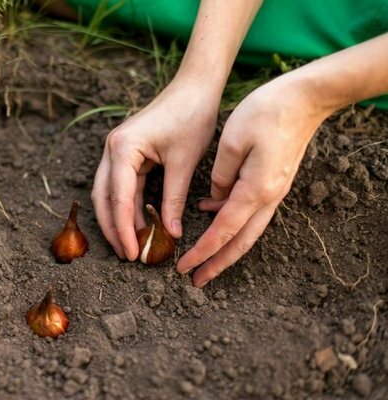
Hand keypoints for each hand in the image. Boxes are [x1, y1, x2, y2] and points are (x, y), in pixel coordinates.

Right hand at [91, 79, 219, 259]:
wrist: (194, 87)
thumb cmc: (191, 117)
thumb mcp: (184, 162)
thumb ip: (174, 199)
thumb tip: (170, 234)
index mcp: (123, 148)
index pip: (119, 198)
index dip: (124, 229)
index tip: (133, 253)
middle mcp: (112, 149)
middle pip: (103, 198)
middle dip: (113, 228)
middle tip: (127, 255)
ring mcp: (116, 150)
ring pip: (107, 193)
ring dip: (117, 219)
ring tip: (131, 244)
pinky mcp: (125, 152)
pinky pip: (120, 185)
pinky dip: (127, 206)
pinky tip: (139, 223)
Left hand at [177, 74, 329, 286]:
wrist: (305, 98)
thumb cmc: (267, 112)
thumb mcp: (234, 141)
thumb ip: (221, 176)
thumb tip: (214, 198)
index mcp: (255, 190)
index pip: (223, 231)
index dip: (202, 253)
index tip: (183, 268)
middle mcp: (268, 197)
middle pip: (240, 242)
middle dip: (217, 264)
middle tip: (196, 281)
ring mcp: (274, 191)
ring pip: (248, 231)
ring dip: (225, 248)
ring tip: (204, 260)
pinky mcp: (274, 182)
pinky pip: (250, 211)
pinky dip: (231, 221)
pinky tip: (210, 212)